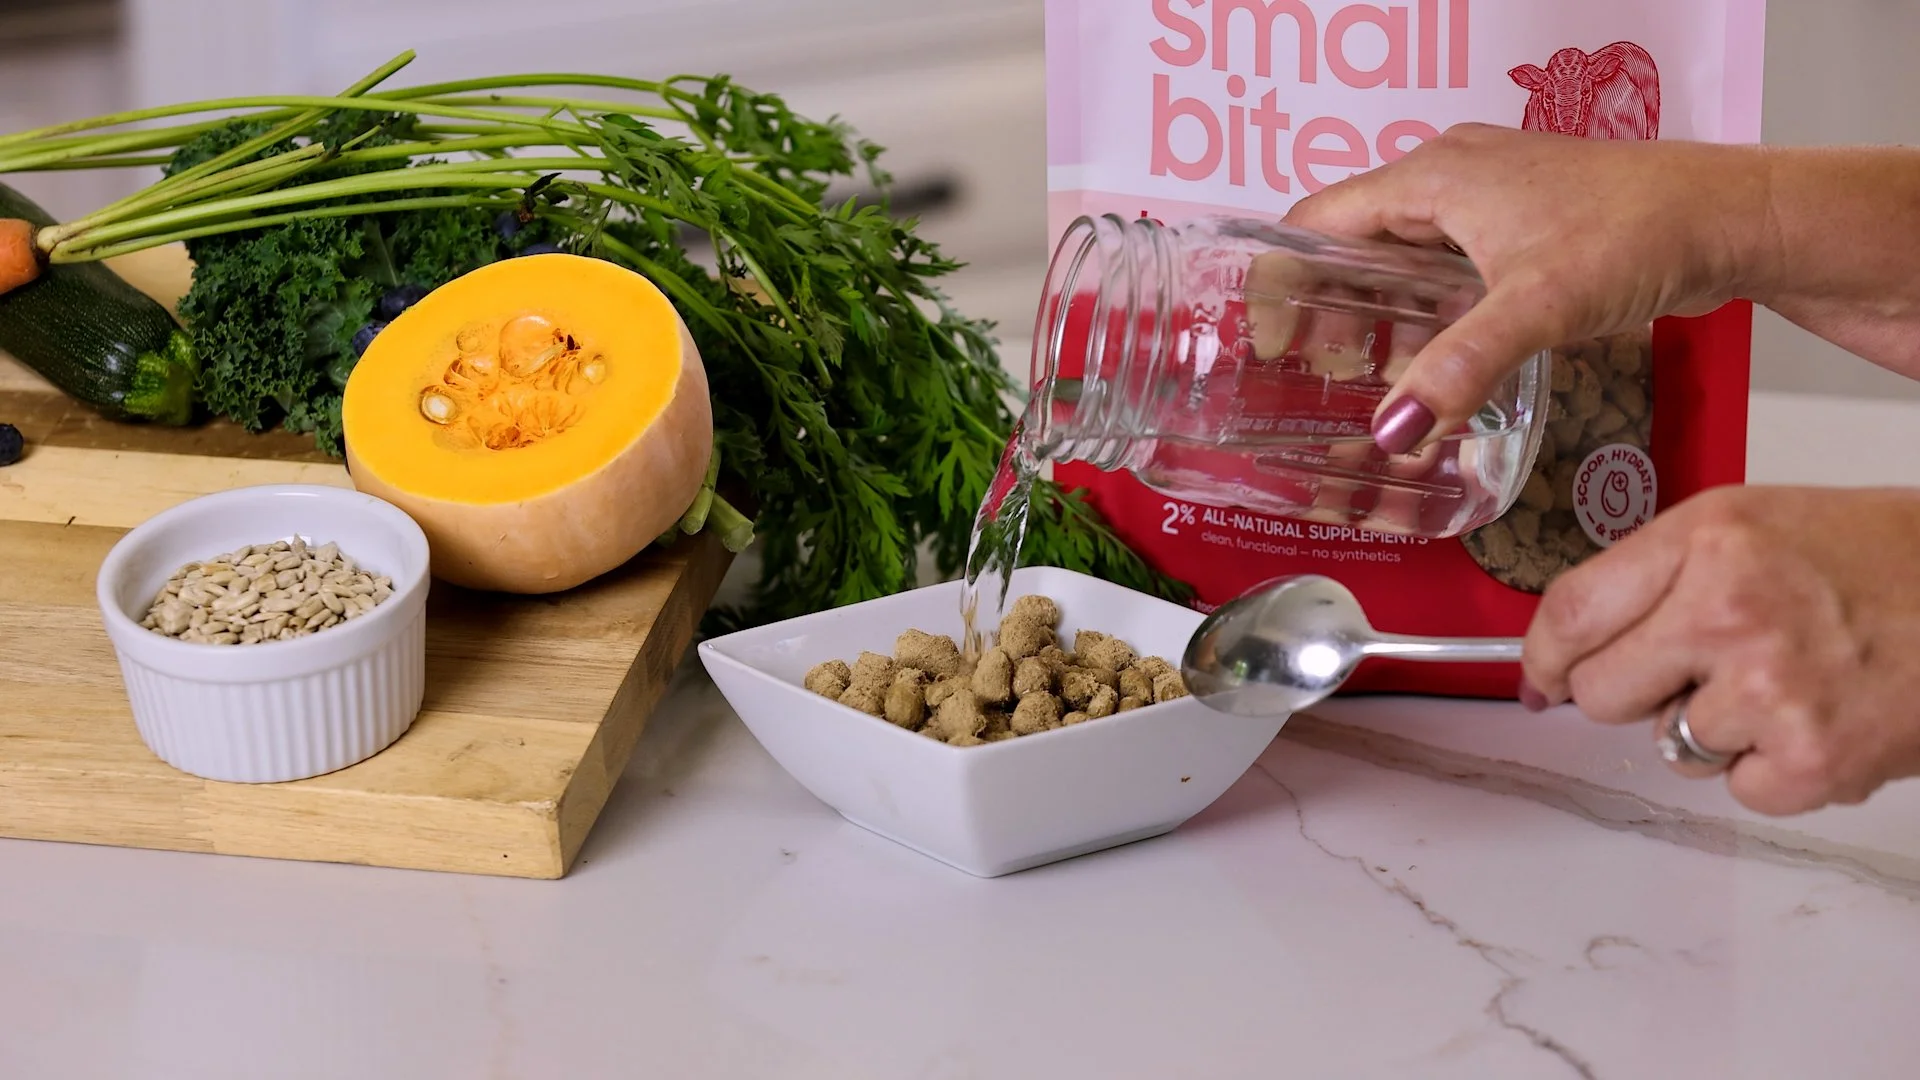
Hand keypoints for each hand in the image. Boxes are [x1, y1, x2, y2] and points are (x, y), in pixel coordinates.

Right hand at [1283, 124, 1768, 453]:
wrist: (1730, 217)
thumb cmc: (1639, 230)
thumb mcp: (1535, 305)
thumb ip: (1458, 369)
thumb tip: (1393, 429)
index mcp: (1432, 176)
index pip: (1317, 219)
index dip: (1281, 278)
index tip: (1266, 339)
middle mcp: (1451, 175)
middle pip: (1353, 239)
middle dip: (1327, 305)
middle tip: (1317, 373)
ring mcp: (1488, 198)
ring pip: (1400, 252)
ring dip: (1377, 308)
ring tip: (1364, 373)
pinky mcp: (1521, 225)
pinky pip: (1445, 262)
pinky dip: (1424, 305)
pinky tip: (1433, 355)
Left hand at [1520, 485, 1919, 814]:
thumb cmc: (1870, 556)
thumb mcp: (1744, 524)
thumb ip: (1649, 575)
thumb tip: (1560, 651)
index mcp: (1706, 544)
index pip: (1571, 615)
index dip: (1543, 657)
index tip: (1542, 677)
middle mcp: (1729, 614)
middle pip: (1601, 693)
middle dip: (1633, 690)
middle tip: (1696, 667)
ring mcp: (1771, 692)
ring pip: (1668, 744)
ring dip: (1712, 727)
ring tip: (1782, 679)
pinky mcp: (1812, 760)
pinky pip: (1736, 789)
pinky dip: (1769, 768)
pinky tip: (1812, 718)